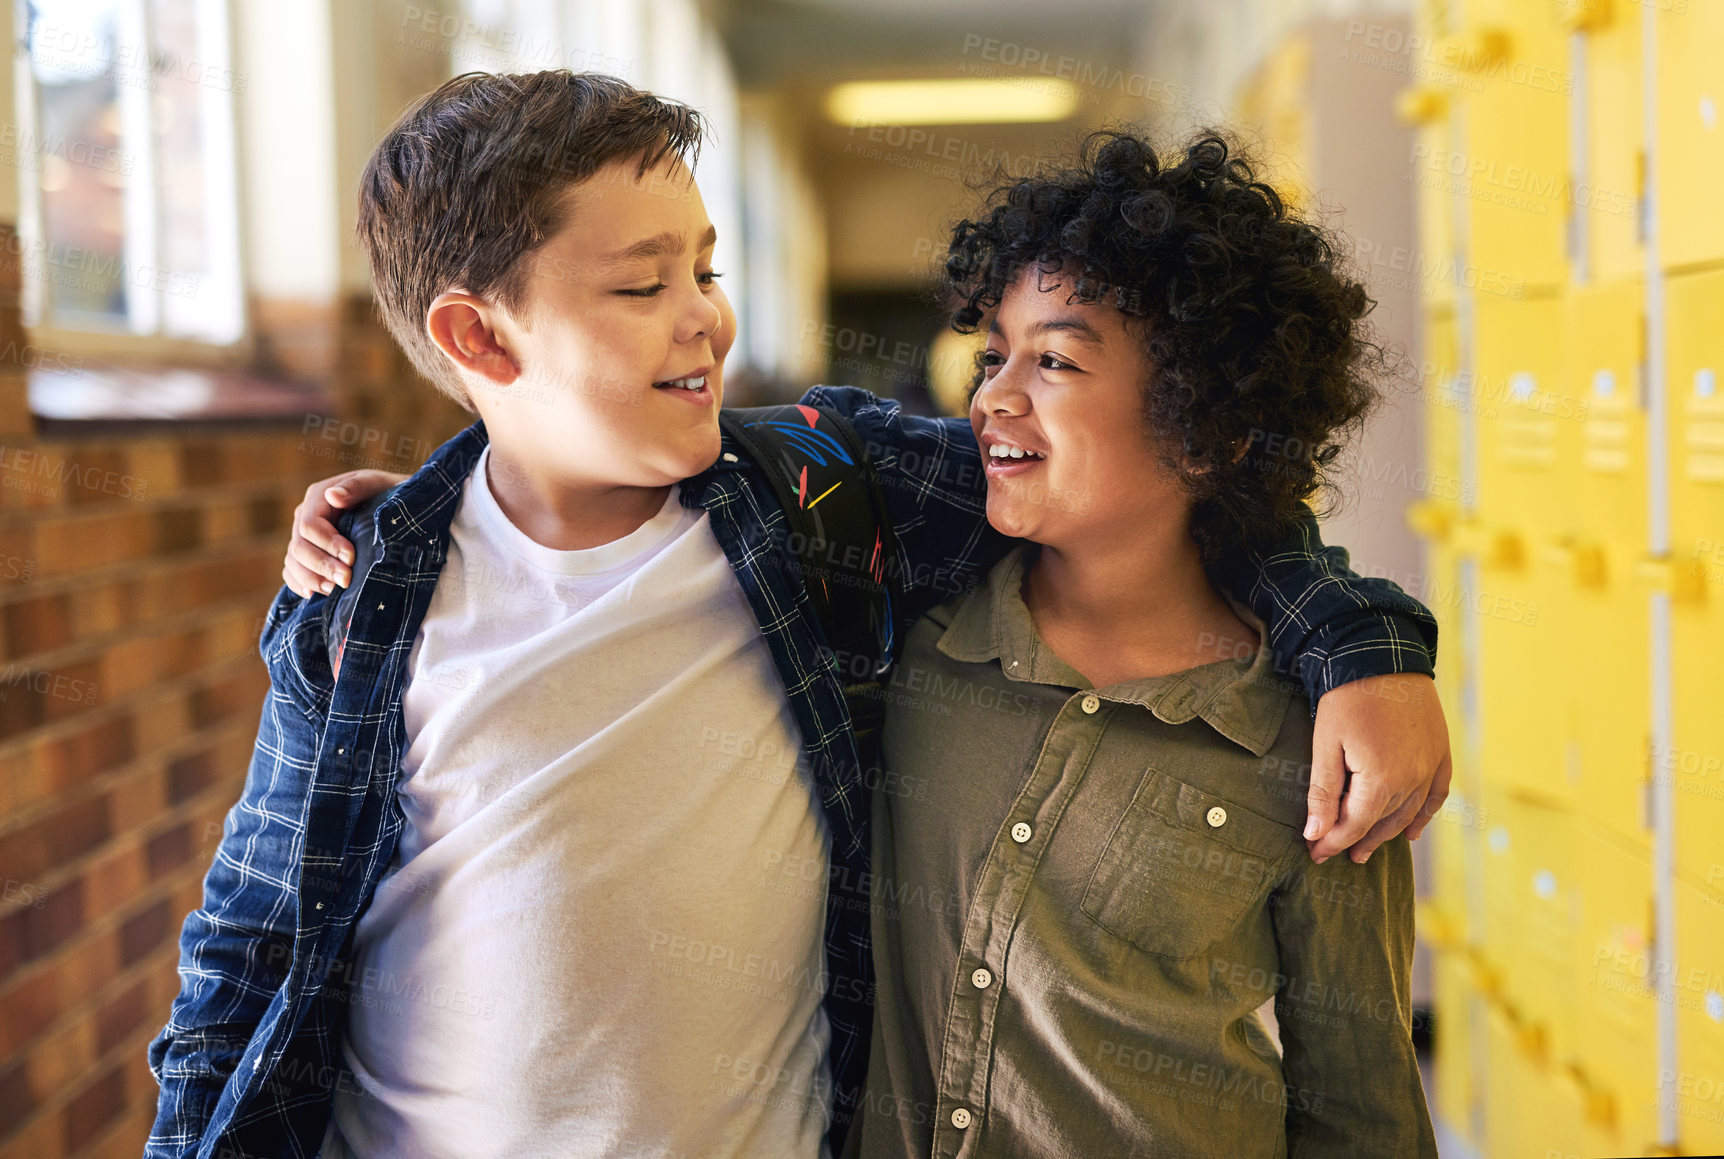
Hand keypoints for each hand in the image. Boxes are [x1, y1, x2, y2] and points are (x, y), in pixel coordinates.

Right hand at [282, 470, 407, 597]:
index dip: (327, 544)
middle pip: (299, 547)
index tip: (351, 557)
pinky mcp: (307, 554)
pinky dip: (299, 584)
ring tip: (333, 590)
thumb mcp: (376, 484)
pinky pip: (292, 571)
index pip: (310, 526)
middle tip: (346, 580)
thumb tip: (333, 496)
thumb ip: (356, 487)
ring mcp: (304, 536)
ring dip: (311, 579)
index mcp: (318, 497)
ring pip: (293, 561)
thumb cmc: (386, 492)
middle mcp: (305, 516)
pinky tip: (313, 594)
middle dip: (322, 566)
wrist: (395, 506)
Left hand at [1303, 673, 1451, 863]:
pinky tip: (1411, 832)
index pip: (1355, 825)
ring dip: (1386, 834)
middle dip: (1355, 840)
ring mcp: (1431, 767)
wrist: (1383, 656)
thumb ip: (1323, 793)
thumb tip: (1315, 834)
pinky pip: (1436, 795)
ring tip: (1364, 848)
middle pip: (1382, 823)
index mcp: (1382, 780)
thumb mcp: (1326, 745)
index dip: (1333, 842)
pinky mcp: (1440, 753)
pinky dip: (1423, 816)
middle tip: (1333, 853)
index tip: (1314, 853)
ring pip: (1408, 814)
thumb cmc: (1347, 698)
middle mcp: (1413, 780)